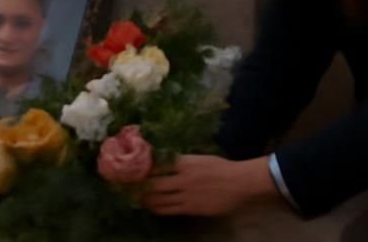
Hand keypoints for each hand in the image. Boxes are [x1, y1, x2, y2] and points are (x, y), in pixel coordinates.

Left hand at [143, 154, 277, 217]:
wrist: (240, 183)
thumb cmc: (221, 167)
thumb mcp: (199, 158)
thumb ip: (182, 161)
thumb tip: (162, 160)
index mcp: (185, 162)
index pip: (157, 163)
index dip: (142, 166)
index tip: (130, 166)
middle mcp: (182, 177)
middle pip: (153, 181)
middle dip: (138, 184)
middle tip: (126, 185)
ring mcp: (186, 194)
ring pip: (158, 198)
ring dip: (144, 198)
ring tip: (135, 197)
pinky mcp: (191, 208)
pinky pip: (169, 209)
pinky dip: (157, 208)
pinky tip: (151, 207)